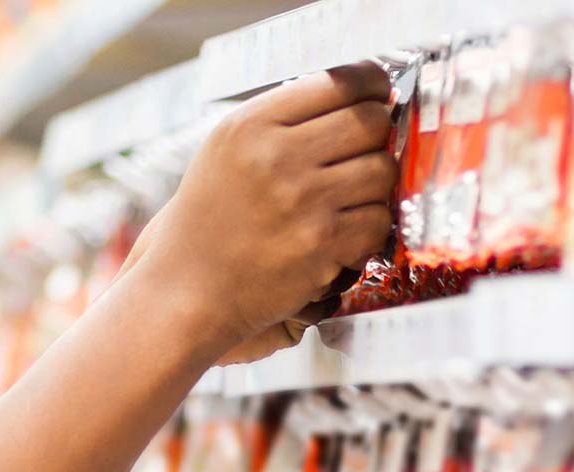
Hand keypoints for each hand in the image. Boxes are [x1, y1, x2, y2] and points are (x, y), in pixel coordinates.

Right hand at [134, 61, 396, 355]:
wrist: (191, 288)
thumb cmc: (214, 218)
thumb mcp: (229, 149)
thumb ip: (284, 120)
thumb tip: (359, 96)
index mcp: (252, 124)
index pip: (339, 82)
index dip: (373, 84)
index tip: (380, 93)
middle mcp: (276, 156)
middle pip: (371, 123)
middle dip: (379, 136)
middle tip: (367, 152)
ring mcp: (303, 201)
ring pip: (383, 172)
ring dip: (377, 186)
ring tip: (352, 198)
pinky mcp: (323, 245)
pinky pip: (379, 221)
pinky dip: (370, 230)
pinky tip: (345, 234)